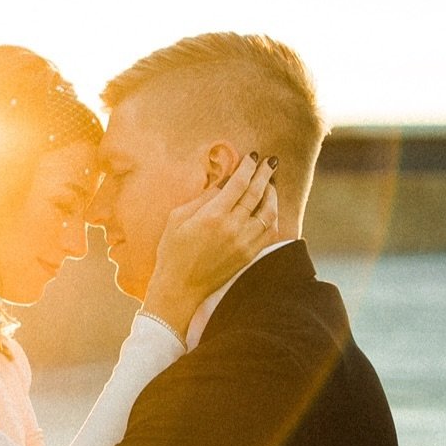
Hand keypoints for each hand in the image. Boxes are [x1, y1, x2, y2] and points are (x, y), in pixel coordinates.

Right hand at [141, 152, 278, 338]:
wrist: (180, 287)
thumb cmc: (173, 251)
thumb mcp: (177, 219)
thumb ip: (202, 198)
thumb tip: (223, 184)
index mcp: (213, 216)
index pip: (238, 184)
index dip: (248, 168)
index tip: (252, 157)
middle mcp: (232, 228)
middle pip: (256, 193)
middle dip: (265, 174)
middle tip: (271, 161)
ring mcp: (244, 243)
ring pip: (268, 212)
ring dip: (272, 195)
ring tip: (270, 184)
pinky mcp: (249, 255)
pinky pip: (269, 232)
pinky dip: (272, 217)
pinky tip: (269, 209)